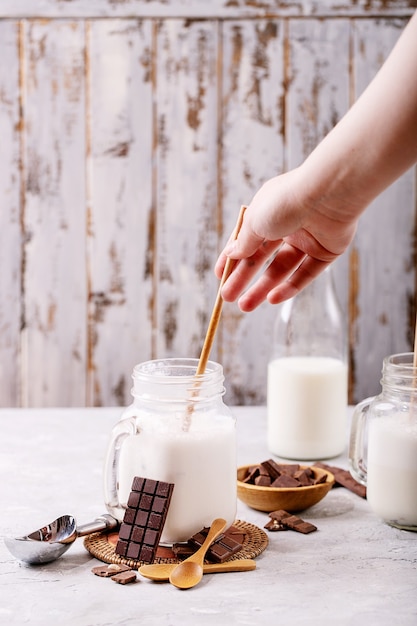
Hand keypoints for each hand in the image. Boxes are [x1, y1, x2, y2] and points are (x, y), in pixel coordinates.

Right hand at [215, 168, 357, 310]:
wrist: (328, 195)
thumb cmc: (286, 201)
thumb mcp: (255, 222)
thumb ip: (244, 242)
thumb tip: (232, 255)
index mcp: (269, 210)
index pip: (247, 239)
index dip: (233, 258)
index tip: (220, 276)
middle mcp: (288, 223)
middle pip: (263, 257)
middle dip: (244, 278)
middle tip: (228, 297)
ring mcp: (308, 238)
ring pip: (282, 268)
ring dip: (263, 287)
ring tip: (245, 306)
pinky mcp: (326, 251)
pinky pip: (306, 273)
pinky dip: (290, 287)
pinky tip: (272, 299)